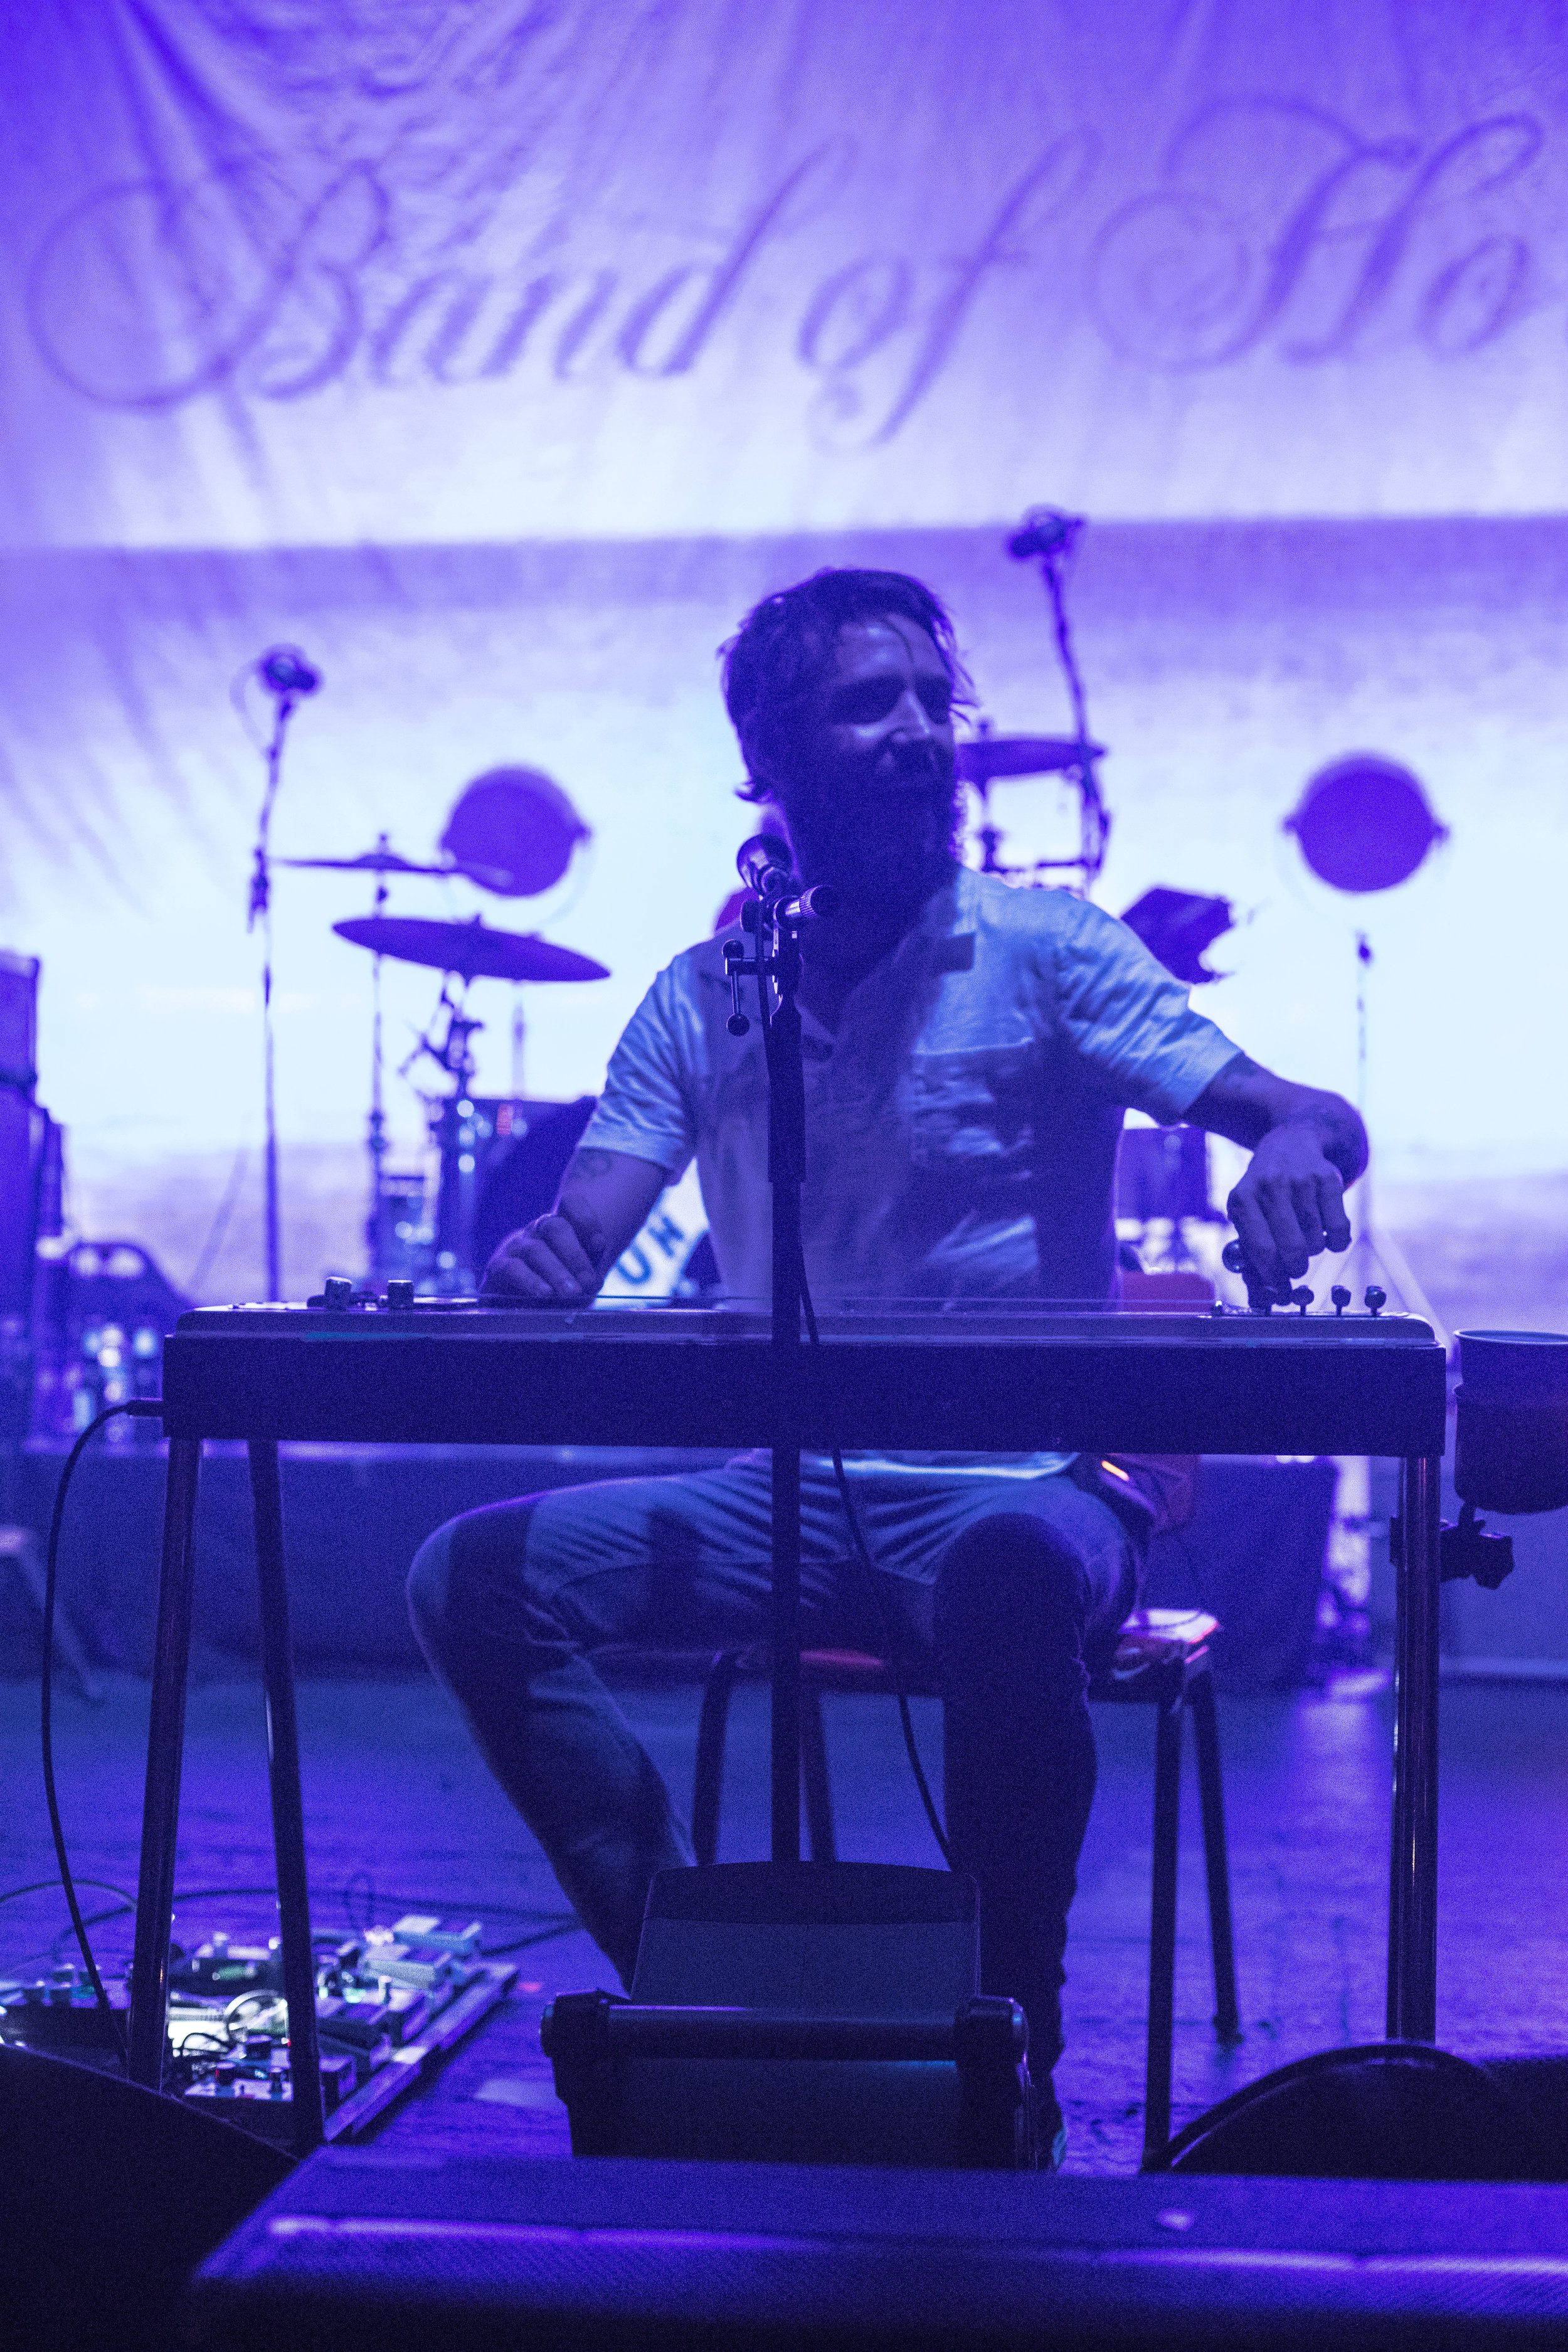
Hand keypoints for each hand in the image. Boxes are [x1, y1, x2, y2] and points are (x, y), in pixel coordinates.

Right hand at [481, 1202, 608, 1302]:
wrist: (525, 1302)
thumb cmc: (559, 1286)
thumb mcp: (580, 1278)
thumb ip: (588, 1273)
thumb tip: (590, 1280)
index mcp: (560, 1225)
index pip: (570, 1204)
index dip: (586, 1220)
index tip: (599, 1245)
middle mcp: (537, 1230)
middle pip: (555, 1228)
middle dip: (574, 1255)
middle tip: (587, 1281)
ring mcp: (516, 1246)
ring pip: (536, 1250)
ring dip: (557, 1272)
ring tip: (571, 1293)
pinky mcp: (498, 1267)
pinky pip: (513, 1269)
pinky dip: (531, 1281)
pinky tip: (545, 1294)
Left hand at [1226, 1119, 1352, 1294]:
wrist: (1291, 1144)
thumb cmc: (1265, 1194)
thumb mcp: (1248, 1215)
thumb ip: (1252, 1257)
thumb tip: (1262, 1299)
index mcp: (1242, 1199)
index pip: (1261, 1250)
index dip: (1273, 1275)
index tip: (1279, 1287)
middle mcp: (1270, 1186)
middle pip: (1292, 1249)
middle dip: (1296, 1267)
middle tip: (1295, 1265)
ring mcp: (1301, 1180)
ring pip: (1316, 1242)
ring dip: (1313, 1249)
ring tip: (1305, 1233)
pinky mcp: (1328, 1178)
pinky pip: (1339, 1230)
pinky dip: (1336, 1241)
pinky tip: (1327, 1231)